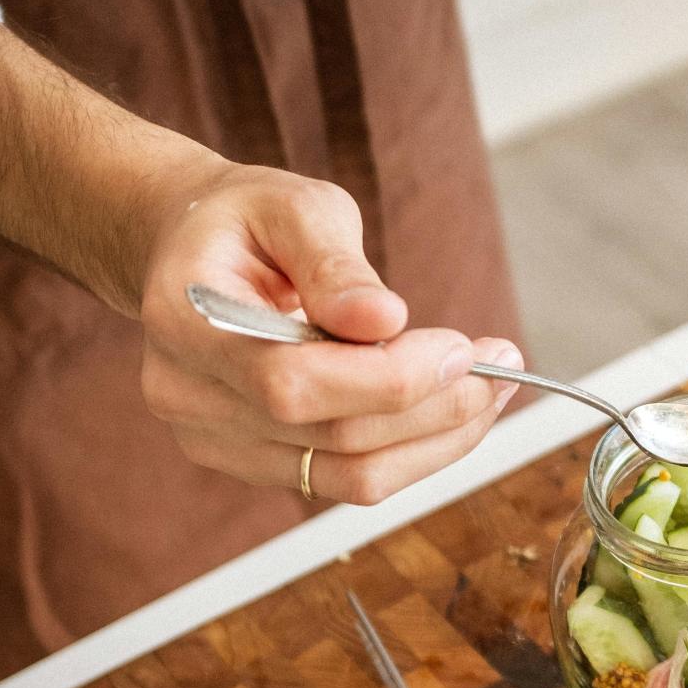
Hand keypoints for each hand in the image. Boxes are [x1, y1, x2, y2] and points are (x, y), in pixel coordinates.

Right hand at [138, 162, 521, 503]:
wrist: (196, 251)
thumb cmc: (248, 221)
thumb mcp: (294, 207)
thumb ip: (334, 262)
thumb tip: (385, 320)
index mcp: (185, 322)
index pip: (295, 382)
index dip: (393, 378)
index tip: (465, 347)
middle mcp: (188, 397)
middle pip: (334, 438)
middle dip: (438, 408)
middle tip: (502, 367)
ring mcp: (216, 442)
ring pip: (352, 476)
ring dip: (439, 441)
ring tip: (491, 391)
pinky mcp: (255, 463)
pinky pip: (349, 481)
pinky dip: (414, 452)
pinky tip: (451, 412)